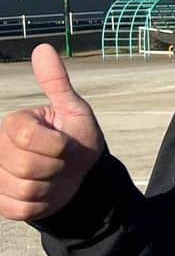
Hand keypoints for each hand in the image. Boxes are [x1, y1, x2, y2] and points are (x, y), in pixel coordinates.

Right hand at [0, 44, 104, 221]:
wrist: (84, 174)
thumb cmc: (78, 137)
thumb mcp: (73, 109)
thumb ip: (56, 82)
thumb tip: (42, 48)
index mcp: (13, 124)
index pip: (27, 137)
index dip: (58, 144)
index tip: (67, 142)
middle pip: (25, 165)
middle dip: (56, 165)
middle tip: (63, 160)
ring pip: (24, 188)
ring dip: (51, 185)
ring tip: (55, 175)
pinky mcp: (2, 203)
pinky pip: (21, 208)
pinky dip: (42, 204)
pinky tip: (46, 192)